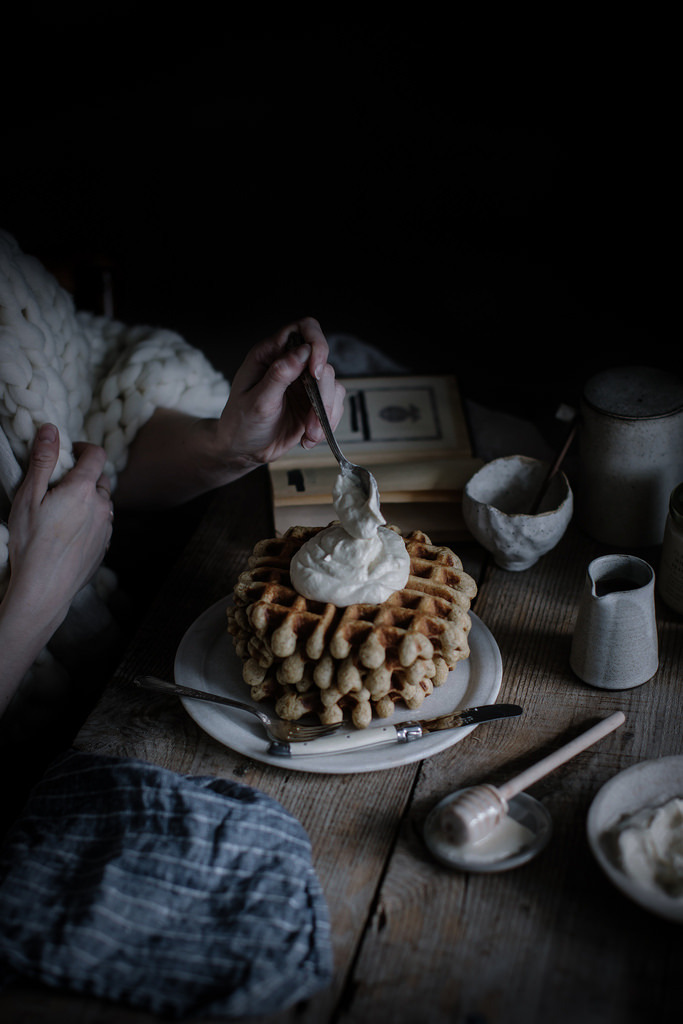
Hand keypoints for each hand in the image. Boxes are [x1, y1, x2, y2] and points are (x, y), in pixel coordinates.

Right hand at [6, 423, 113, 628]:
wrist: (44, 589)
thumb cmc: (31, 543)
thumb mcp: (29, 496)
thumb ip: (43, 461)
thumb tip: (51, 429)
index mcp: (83, 490)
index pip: (96, 454)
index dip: (83, 448)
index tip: (69, 452)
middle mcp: (102, 507)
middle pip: (101, 479)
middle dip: (85, 474)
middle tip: (60, 483)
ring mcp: (106, 529)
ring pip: (103, 503)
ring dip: (89, 498)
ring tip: (62, 509)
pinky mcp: (104, 547)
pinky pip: (102, 524)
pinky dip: (90, 520)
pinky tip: (68, 531)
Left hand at [217, 317, 345, 466]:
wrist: (244, 451)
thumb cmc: (241, 424)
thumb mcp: (257, 401)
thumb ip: (279, 375)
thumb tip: (303, 351)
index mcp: (270, 355)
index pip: (304, 330)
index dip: (317, 344)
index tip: (316, 371)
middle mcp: (290, 364)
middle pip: (323, 363)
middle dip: (322, 395)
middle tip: (312, 420)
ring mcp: (303, 384)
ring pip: (332, 386)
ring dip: (325, 414)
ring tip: (309, 435)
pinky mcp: (313, 403)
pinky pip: (334, 405)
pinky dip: (327, 424)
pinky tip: (309, 438)